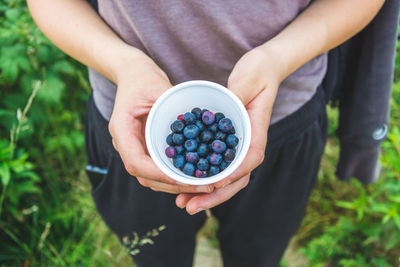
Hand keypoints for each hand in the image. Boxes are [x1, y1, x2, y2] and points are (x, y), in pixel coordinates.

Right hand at [109, 52, 213, 193]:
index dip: (158, 174)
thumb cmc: (143, 78)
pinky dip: (175, 176)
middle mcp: (125, 144)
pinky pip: (158, 169)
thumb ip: (172, 106)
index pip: (135, 162)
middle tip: (203, 187)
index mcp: (122, 129)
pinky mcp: (145, 149)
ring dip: (176, 185)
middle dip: (173, 185)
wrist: (133, 75)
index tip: (182, 178)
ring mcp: (134, 148)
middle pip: (145, 176)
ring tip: (204, 185)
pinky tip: (196, 177)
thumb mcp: (158, 87)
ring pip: (151, 178)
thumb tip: (198, 125)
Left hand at [176, 46, 284, 213]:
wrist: (263, 69)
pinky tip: (183, 186)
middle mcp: (248, 144)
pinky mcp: (226, 144)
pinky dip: (202, 178)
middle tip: (190, 206)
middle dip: (214, 195)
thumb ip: (239, 92)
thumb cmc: (258, 71)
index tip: (215, 184)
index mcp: (256, 132)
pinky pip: (215, 166)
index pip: (250, 158)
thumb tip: (228, 103)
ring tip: (183, 203)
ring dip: (205, 193)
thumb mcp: (249, 78)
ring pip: (224, 178)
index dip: (233, 174)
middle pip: (235, 178)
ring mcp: (237, 146)